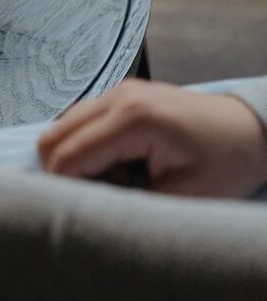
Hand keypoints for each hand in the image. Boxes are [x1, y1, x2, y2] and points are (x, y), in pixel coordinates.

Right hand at [38, 78, 266, 197]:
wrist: (252, 129)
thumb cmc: (226, 163)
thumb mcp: (183, 196)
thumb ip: (127, 203)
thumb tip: (84, 208)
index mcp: (133, 119)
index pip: (67, 156)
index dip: (65, 188)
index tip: (86, 210)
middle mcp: (118, 96)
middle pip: (52, 137)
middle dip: (64, 172)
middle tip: (101, 194)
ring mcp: (117, 90)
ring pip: (62, 128)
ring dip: (76, 158)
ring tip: (118, 176)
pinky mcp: (120, 94)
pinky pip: (80, 121)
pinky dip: (87, 145)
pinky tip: (121, 160)